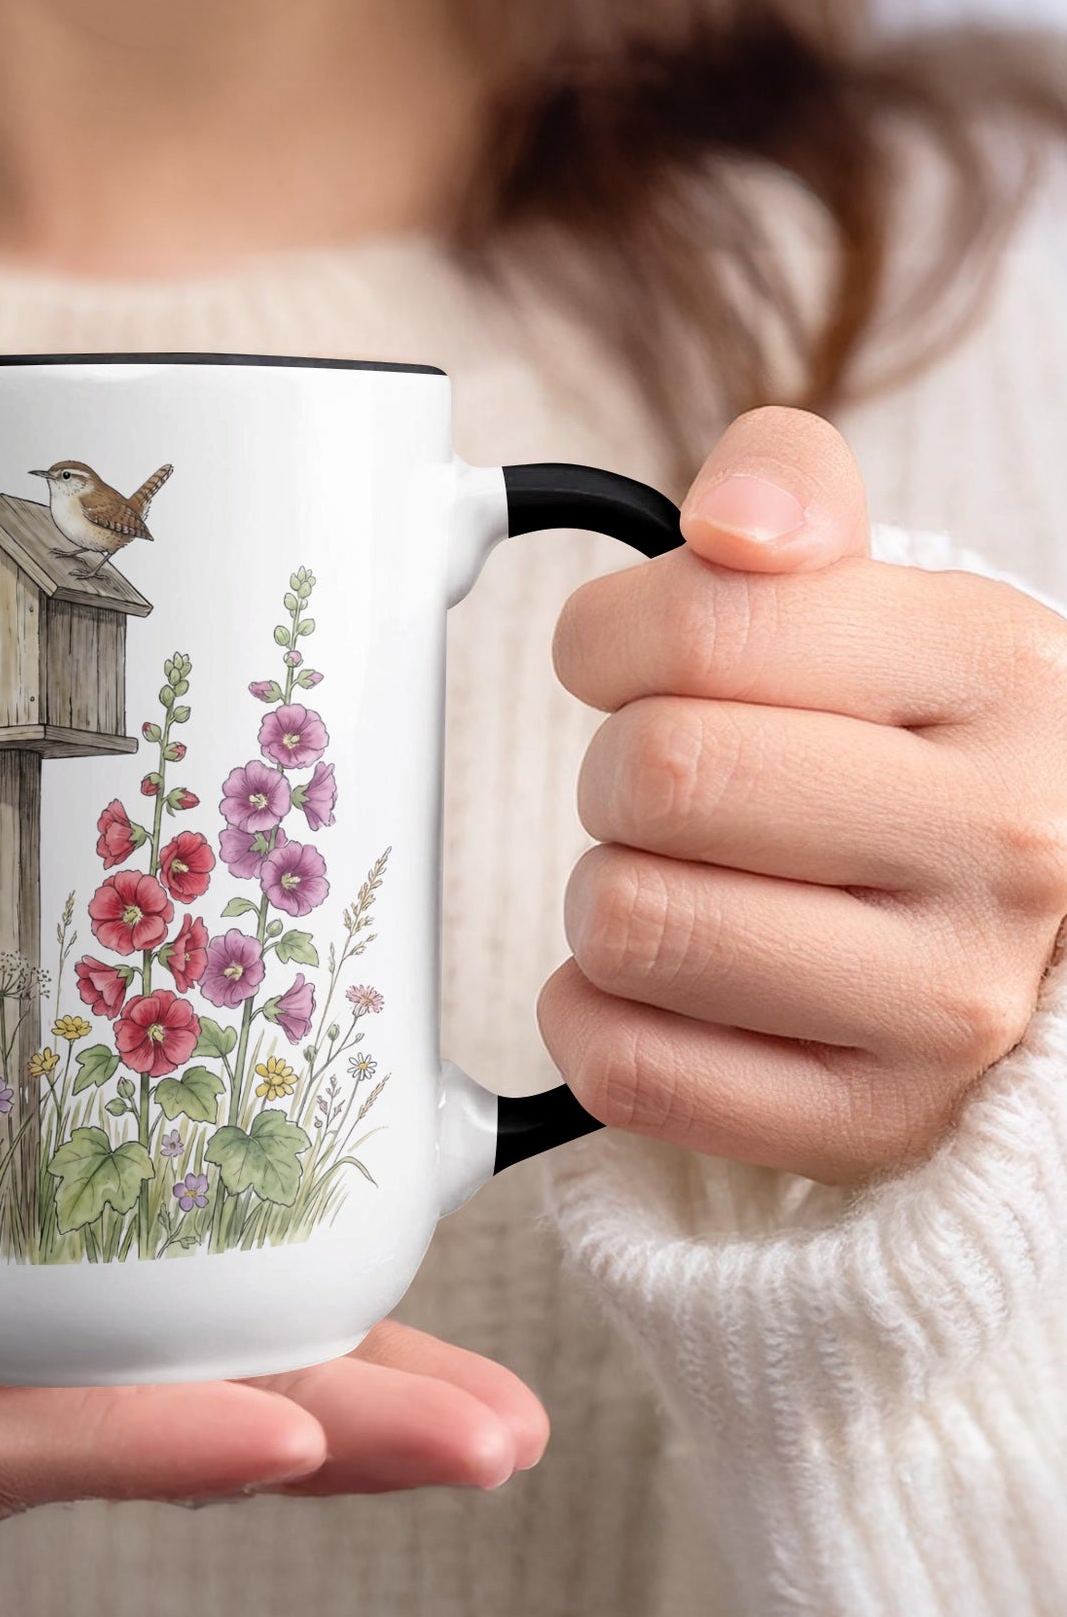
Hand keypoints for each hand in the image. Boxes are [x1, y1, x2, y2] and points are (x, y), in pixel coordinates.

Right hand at [0, 1070, 547, 1557]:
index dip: (139, 1444)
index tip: (285, 1434)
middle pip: (130, 1444)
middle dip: (316, 1445)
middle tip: (488, 1436)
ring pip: (166, 1403)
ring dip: (334, 1402)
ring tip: (491, 1407)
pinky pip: (145, 1344)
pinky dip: (265, 1334)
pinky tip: (374, 1315)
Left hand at [543, 407, 1066, 1186]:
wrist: (1030, 927)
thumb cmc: (916, 751)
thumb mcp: (884, 596)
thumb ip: (790, 495)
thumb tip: (729, 523)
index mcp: (997, 671)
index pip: (699, 628)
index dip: (606, 640)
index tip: (624, 662)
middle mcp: (1002, 841)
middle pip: (653, 778)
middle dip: (615, 774)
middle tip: (665, 790)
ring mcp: (943, 1003)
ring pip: (630, 925)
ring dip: (606, 897)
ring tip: (679, 883)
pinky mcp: (869, 1121)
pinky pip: (629, 1068)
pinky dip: (593, 1017)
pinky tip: (655, 985)